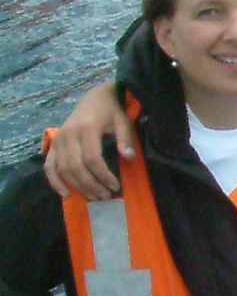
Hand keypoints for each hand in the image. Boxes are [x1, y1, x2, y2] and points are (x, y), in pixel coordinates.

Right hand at [44, 84, 127, 199]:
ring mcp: (58, 139)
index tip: (115, 186)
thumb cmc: (112, 111)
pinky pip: (49, 165)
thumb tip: (129, 157)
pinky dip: (54, 180)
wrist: (96, 97)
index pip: (92, 159)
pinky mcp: (53, 143)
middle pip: (76, 167)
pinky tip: (65, 193)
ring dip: (78, 186)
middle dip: (91, 185)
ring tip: (94, 197)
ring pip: (63, 168)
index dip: (103, 175)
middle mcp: (68, 134)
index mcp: (86, 128)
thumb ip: (125, 139)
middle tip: (105, 196)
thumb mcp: (123, 121)